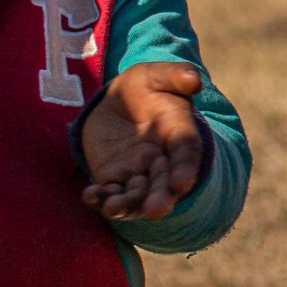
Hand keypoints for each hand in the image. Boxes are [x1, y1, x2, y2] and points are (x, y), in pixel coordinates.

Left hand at [81, 63, 206, 219]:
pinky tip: (91, 196)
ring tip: (114, 208)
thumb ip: (176, 75)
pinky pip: (109, 193)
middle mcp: (162, 160)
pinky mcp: (113, 179)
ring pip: (137, 195)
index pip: (186, 155)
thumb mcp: (157, 75)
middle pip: (164, 184)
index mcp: (179, 134)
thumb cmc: (144, 87)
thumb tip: (195, 80)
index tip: (182, 184)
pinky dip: (101, 199)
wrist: (117, 103)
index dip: (185, 170)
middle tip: (154, 211)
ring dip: (128, 205)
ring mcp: (138, 173)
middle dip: (160, 198)